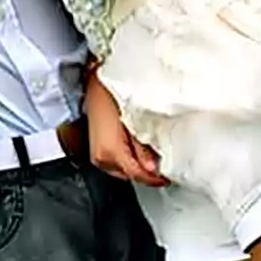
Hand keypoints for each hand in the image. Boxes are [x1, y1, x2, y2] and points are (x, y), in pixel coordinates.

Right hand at [84, 69, 167, 186]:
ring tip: (153, 156)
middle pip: (131, 176)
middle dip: (148, 173)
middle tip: (165, 163)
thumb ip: (143, 147)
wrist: (91, 83)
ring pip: (124, 171)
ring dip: (138, 167)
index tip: (169, 174)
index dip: (156, 178)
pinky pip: (117, 164)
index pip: (138, 175)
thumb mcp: (133, 119)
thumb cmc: (111, 95)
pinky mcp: (97, 151)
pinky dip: (129, 160)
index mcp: (110, 152)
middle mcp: (102, 159)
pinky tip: (138, 150)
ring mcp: (98, 156)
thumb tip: (155, 167)